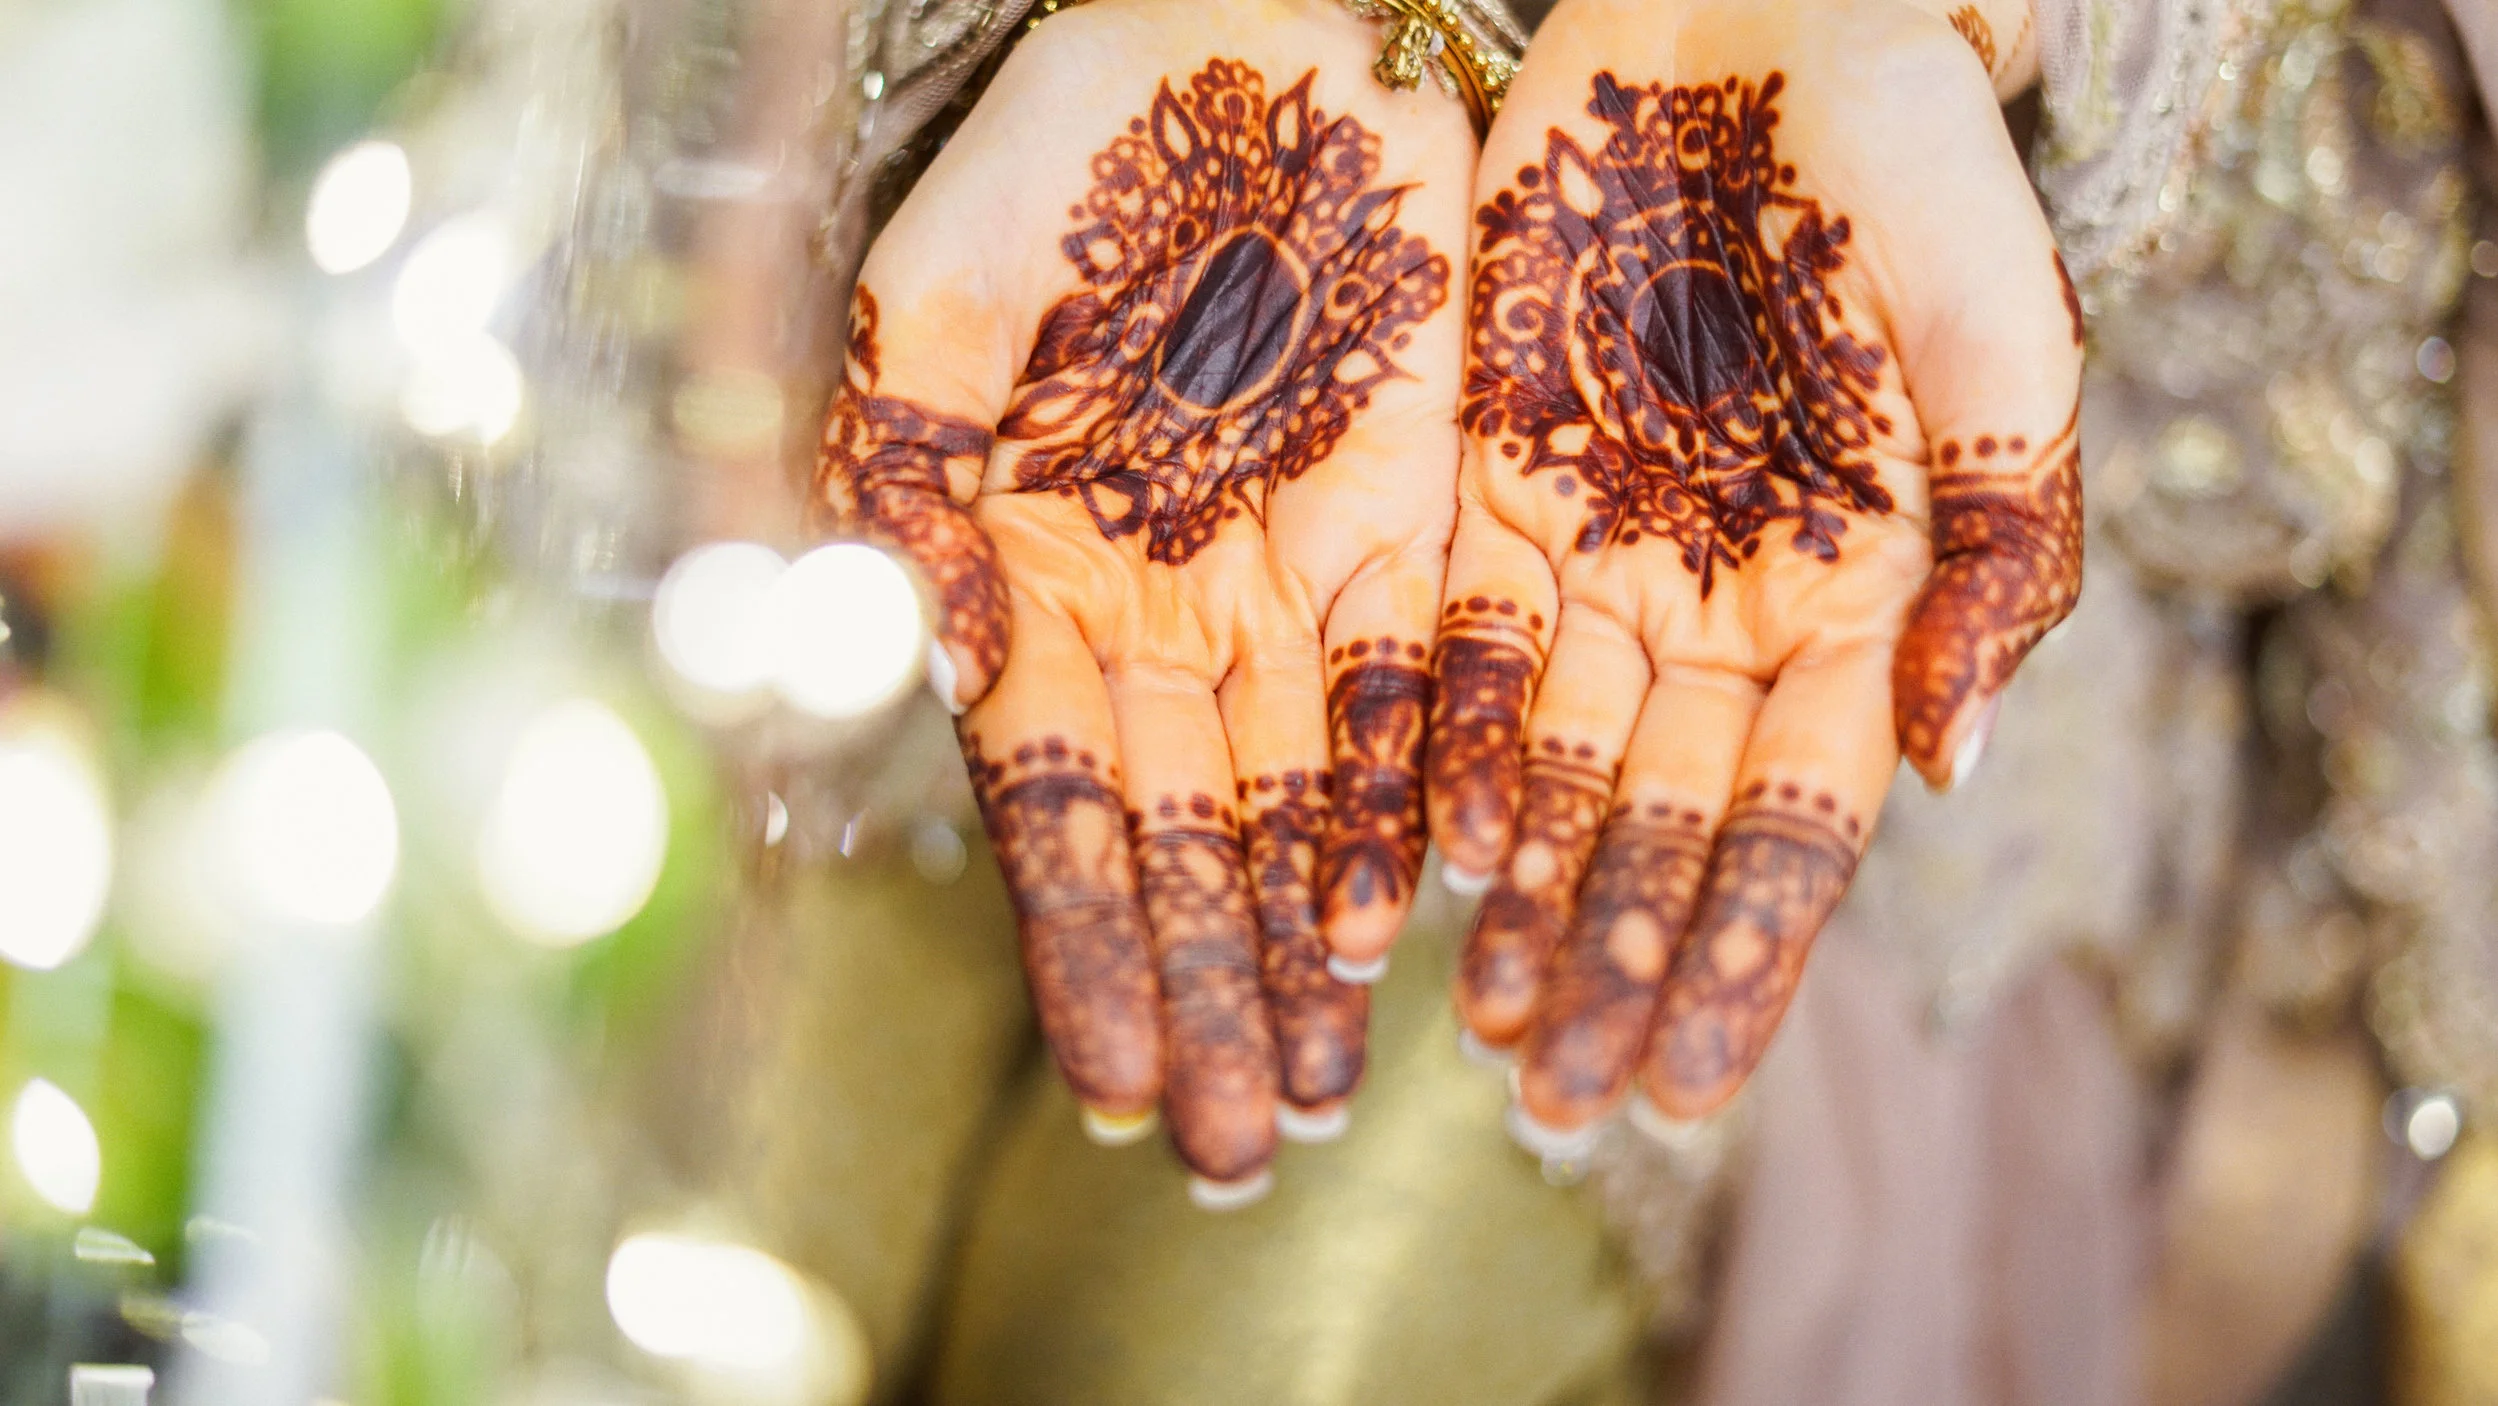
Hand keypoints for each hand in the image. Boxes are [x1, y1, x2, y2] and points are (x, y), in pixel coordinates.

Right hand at [811, 0, 1472, 1195]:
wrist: (1247, 30)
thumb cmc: (1074, 142)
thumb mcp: (942, 294)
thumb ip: (911, 472)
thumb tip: (922, 651)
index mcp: (1041, 571)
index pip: (1058, 805)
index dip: (1086, 946)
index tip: (1108, 1085)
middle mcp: (1166, 606)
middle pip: (1188, 843)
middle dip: (1205, 997)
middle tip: (1227, 1148)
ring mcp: (1290, 572)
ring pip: (1301, 802)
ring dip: (1301, 948)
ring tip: (1312, 1087)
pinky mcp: (1412, 519)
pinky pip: (1410, 689)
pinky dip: (1400, 802)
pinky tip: (1394, 916)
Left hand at [1426, 0, 2080, 1139]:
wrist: (1753, 11)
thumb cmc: (1900, 158)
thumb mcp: (1989, 330)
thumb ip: (1998, 535)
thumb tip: (1953, 757)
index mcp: (1852, 588)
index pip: (1793, 823)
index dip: (1739, 958)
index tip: (1685, 1094)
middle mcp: (1718, 599)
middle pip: (1657, 825)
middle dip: (1616, 966)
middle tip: (1560, 1107)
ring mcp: (1599, 550)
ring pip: (1545, 768)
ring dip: (1521, 901)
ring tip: (1484, 1029)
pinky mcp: (1488, 485)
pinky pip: (1448, 652)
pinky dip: (1427, 761)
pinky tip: (1402, 866)